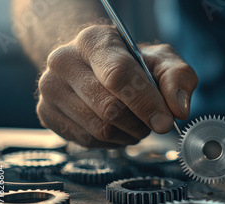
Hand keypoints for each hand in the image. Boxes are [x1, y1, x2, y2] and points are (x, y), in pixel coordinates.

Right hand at [37, 25, 197, 146]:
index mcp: (93, 41)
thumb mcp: (161, 61)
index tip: (165, 121)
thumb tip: (178, 109)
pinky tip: (118, 128)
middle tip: (153, 120)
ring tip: (136, 123)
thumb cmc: (131, 63)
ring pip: (100, 129)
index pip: (118, 76)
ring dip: (129, 134)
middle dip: (140, 122)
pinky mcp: (47, 114)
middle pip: (110, 108)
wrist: (93, 66)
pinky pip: (88, 141)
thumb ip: (178, 78)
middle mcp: (64, 61)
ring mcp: (50, 88)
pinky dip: (112, 142)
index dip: (146, 103)